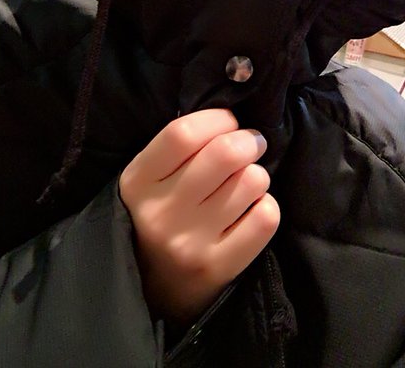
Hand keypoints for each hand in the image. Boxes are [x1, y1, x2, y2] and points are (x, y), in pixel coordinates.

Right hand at [119, 109, 279, 323]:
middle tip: (250, 144)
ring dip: (257, 174)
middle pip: (225, 153)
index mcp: (138, 182)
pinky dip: (266, 205)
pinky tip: (251, 208)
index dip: (217, 119)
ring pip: (251, 181)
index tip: (227, 122)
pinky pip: (266, 218)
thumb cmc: (157, 214)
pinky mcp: (219, 267)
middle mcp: (162, 213)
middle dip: (248, 140)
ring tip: (246, 181)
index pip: (184, 133)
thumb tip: (229, 116)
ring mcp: (190, 243)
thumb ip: (179, 146)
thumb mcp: (148, 177)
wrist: (153, 288)